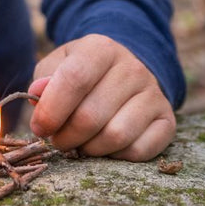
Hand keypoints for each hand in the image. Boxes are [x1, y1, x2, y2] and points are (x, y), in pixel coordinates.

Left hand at [28, 34, 175, 160]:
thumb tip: (37, 94)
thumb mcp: (56, 67)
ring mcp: (154, 93)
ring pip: (115, 137)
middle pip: (91, 115)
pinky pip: (139, 151)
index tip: (39, 127)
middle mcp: (132, 68)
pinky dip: (115, 157)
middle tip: (57, 140)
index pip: (74, 79)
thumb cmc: (80, 72)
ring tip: (78, 142)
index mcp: (100, 48)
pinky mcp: (167, 120)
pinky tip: (104, 146)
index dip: (51, 110)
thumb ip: (44, 80)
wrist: (121, 72)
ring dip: (89, 149)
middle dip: (66, 136)